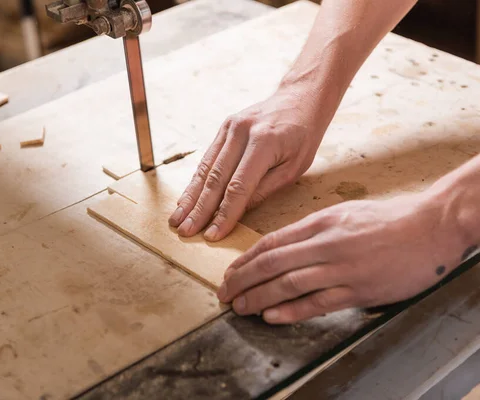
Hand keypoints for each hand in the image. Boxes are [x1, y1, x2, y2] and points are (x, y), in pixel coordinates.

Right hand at [169, 86, 330, 241]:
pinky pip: (207, 158)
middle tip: (185, 232)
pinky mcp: (224, 128)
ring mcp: (230, 127)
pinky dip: (195, 181)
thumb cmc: (303, 136)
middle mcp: (242, 132)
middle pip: (216, 179)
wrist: (300, 98)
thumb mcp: (294, 168)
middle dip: (199, 210)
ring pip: (205, 169)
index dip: (224, 213)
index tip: (212, 235)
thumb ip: (265, 189)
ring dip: (190, 198)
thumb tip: (236, 213)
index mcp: (264, 143)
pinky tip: (185, 198)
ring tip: (177, 219)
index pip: (238, 187)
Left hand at [217, 192, 469, 323]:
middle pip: (272, 262)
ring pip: (289, 283)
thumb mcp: (346, 213)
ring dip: (259, 297)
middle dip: (243, 280)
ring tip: (240, 307)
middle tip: (224, 294)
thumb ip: (315, 229)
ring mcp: (342, 267)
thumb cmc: (390, 219)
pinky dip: (291, 311)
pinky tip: (272, 316)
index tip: (231, 273)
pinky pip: (318, 302)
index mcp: (322, 222)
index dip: (246, 260)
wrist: (432, 226)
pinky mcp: (360, 289)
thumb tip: (285, 246)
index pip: (272, 242)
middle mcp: (326, 242)